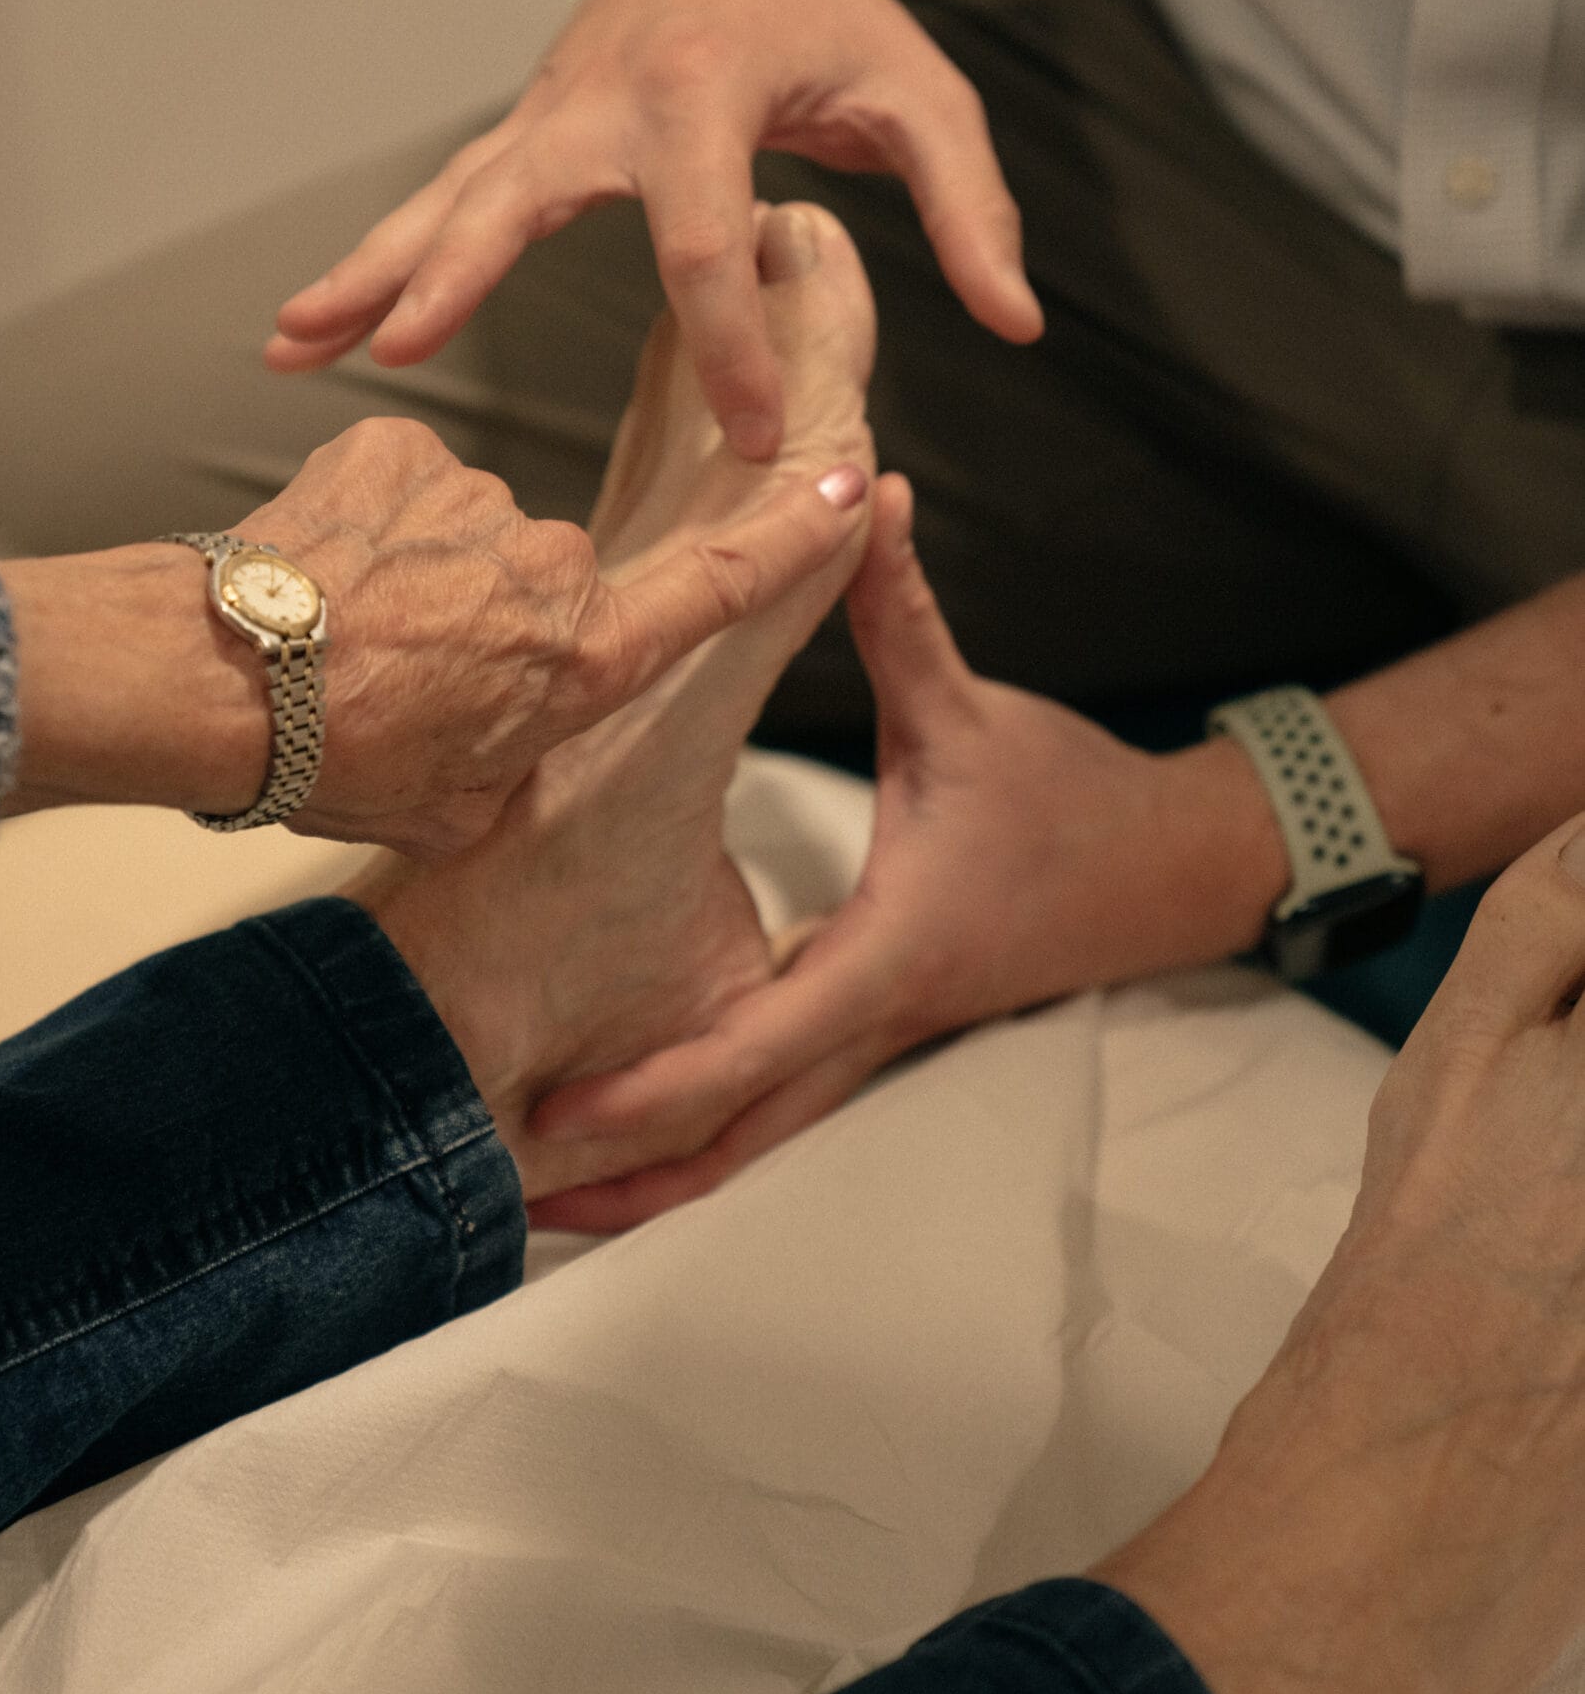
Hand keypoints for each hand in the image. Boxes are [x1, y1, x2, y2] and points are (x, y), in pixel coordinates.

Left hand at [245, 415, 866, 853]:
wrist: (213, 682)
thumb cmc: (333, 761)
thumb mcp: (457, 811)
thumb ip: (513, 760)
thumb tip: (502, 740)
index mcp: (587, 658)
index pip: (725, 584)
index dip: (796, 535)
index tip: (847, 480)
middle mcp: (555, 565)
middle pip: (550, 579)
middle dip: (490, 618)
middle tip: (403, 675)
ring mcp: (477, 495)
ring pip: (469, 529)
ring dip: (420, 573)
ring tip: (341, 634)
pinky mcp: (398, 448)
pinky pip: (403, 483)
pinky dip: (367, 524)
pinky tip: (315, 577)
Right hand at [266, 0, 1039, 458]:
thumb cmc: (830, 11)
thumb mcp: (921, 94)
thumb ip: (970, 208)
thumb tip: (1017, 326)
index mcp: (701, 95)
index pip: (704, 243)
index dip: (733, 347)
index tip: (758, 437)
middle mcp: (599, 104)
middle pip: (510, 201)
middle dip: (456, 282)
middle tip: (398, 354)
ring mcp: (545, 117)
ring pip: (444, 200)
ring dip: (366, 270)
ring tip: (287, 346)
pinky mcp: (522, 136)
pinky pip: (441, 203)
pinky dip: (378, 259)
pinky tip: (312, 325)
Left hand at [524, 476, 1282, 1231]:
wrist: (1177, 871)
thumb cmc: (1070, 798)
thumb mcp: (965, 709)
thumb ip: (898, 610)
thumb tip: (859, 493)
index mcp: (888, 953)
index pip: (757, 1045)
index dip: (654, 1084)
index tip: (559, 1112)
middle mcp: (877, 1016)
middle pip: (743, 1135)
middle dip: (634, 1179)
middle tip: (515, 1199)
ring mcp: (882, 1036)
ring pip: (762, 1138)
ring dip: (664, 1175)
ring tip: (553, 1199)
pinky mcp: (883, 1028)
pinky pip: (783, 1104)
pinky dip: (710, 1131)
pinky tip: (641, 1137)